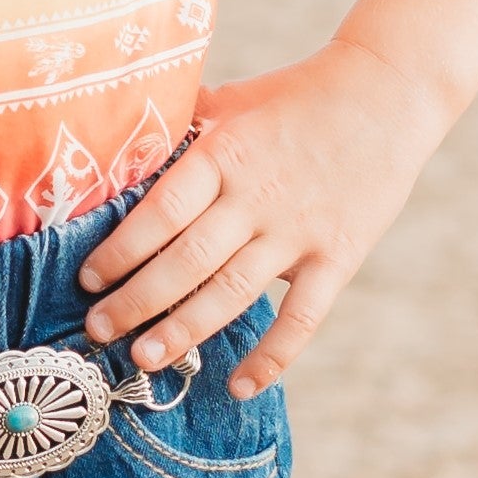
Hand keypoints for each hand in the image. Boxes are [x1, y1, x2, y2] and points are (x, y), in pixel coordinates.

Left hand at [76, 42, 452, 400]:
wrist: (389, 91)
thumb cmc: (299, 94)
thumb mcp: (234, 99)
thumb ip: (184, 125)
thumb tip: (123, 141)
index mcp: (226, 153)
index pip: (162, 211)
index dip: (122, 249)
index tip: (88, 278)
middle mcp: (257, 197)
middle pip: (187, 259)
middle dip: (137, 300)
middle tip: (98, 330)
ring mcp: (298, 231)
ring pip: (232, 292)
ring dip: (185, 330)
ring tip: (143, 358)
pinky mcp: (337, 256)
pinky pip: (302, 317)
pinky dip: (272, 357)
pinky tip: (240, 386)